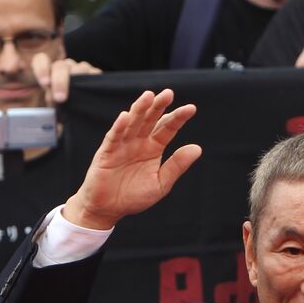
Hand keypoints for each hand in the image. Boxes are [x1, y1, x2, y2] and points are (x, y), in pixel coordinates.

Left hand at [32, 53, 100, 104]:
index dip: (41, 69)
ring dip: (76, 80)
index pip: (41, 60)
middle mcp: (65, 66)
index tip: (45, 84)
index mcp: (50, 71)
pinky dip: (92, 80)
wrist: (84, 111)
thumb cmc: (65, 106)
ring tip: (76, 95)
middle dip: (59, 81)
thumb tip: (52, 97)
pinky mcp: (95, 73)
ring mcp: (81, 68)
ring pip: (78, 67)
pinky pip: (94, 72)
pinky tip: (90, 91)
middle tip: (60, 98)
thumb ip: (52, 99)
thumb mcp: (55, 105)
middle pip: (60, 66)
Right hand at [63, 89, 199, 230]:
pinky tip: (125, 116)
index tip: (191, 108)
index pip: (167, 129)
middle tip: (169, 93)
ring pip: (132, 123)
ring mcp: (122, 145)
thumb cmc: (134, 196)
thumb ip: (177, 165)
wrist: (109, 209)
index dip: (178, 118)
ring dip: (139, 109)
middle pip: (150, 120)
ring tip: (149, 96)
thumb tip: (197, 148)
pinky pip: (114, 137)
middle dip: (158, 106)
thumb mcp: (161, 183)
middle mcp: (138, 142)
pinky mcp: (107, 152)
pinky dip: (119, 127)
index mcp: (153, 148)